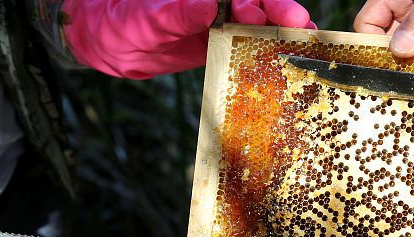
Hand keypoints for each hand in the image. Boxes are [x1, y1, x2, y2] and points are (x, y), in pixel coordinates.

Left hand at [62, 0, 315, 78]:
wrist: (110, 46)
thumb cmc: (121, 23)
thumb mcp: (146, 19)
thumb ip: (175, 12)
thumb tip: (205, 4)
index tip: (258, 8)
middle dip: (277, 9)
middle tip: (297, 25)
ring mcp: (220, 14)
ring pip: (258, 17)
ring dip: (281, 28)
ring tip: (304, 40)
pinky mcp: (222, 37)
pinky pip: (249, 39)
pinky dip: (269, 46)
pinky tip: (288, 54)